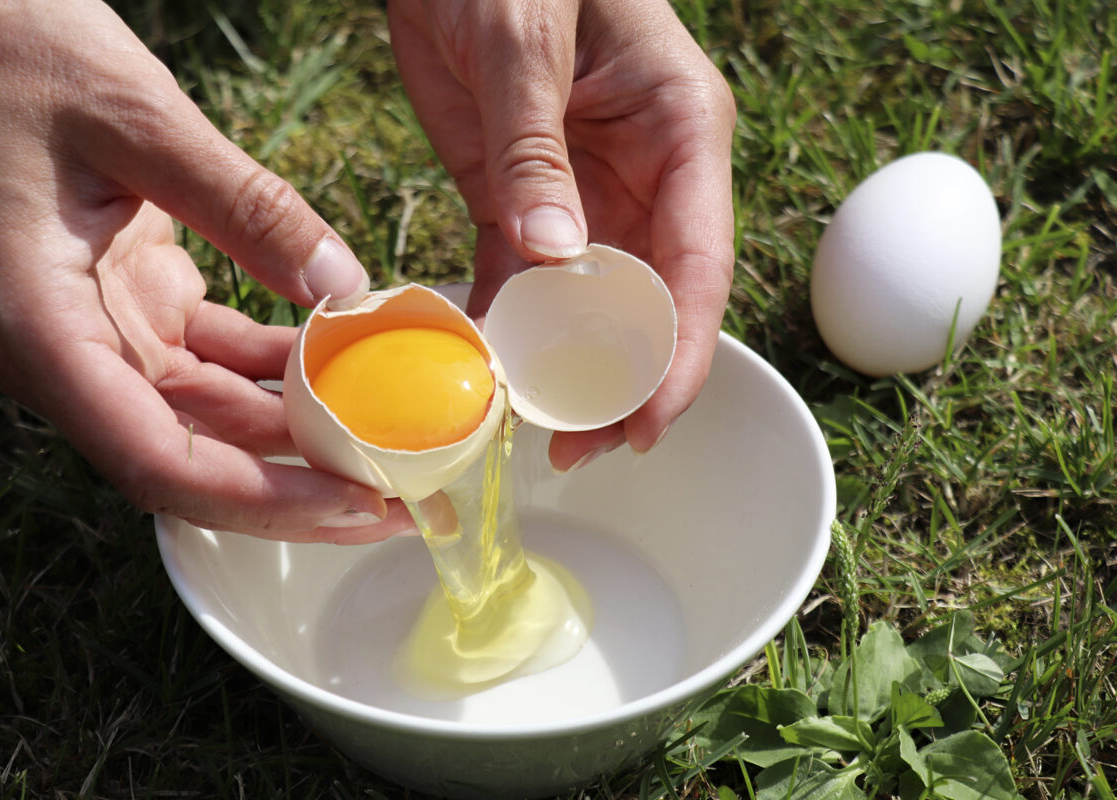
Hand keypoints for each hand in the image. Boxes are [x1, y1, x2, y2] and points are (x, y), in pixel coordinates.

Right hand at [0, 0, 411, 541]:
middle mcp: (64, 349)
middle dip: (295, 485)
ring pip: (209, 412)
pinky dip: (276, 366)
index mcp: (41, 327)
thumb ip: (246, 208)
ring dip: (295, 430)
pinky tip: (343, 362)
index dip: (263, 500)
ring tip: (387, 437)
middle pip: (190, 456)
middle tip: (396, 499)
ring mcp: (97, 327)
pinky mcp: (129, 299)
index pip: (159, 459)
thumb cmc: (18, 52)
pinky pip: (213, 356)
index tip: (357, 508)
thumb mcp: (142, 121)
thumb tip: (344, 290)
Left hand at [389, 0, 735, 470]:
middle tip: (575, 450)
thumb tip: (555, 258)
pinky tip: (484, 371)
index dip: (679, 355)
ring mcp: (583, 196)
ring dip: (561, 368)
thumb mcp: (526, 44)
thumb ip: (537, 152)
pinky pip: (518, 280)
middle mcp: (644, 178)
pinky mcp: (519, 201)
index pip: (697, 267)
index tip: (645, 424)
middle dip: (620, 382)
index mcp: (679, 135)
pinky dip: (504, 327)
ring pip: (586, 306)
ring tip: (527, 429)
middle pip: (649, 305)